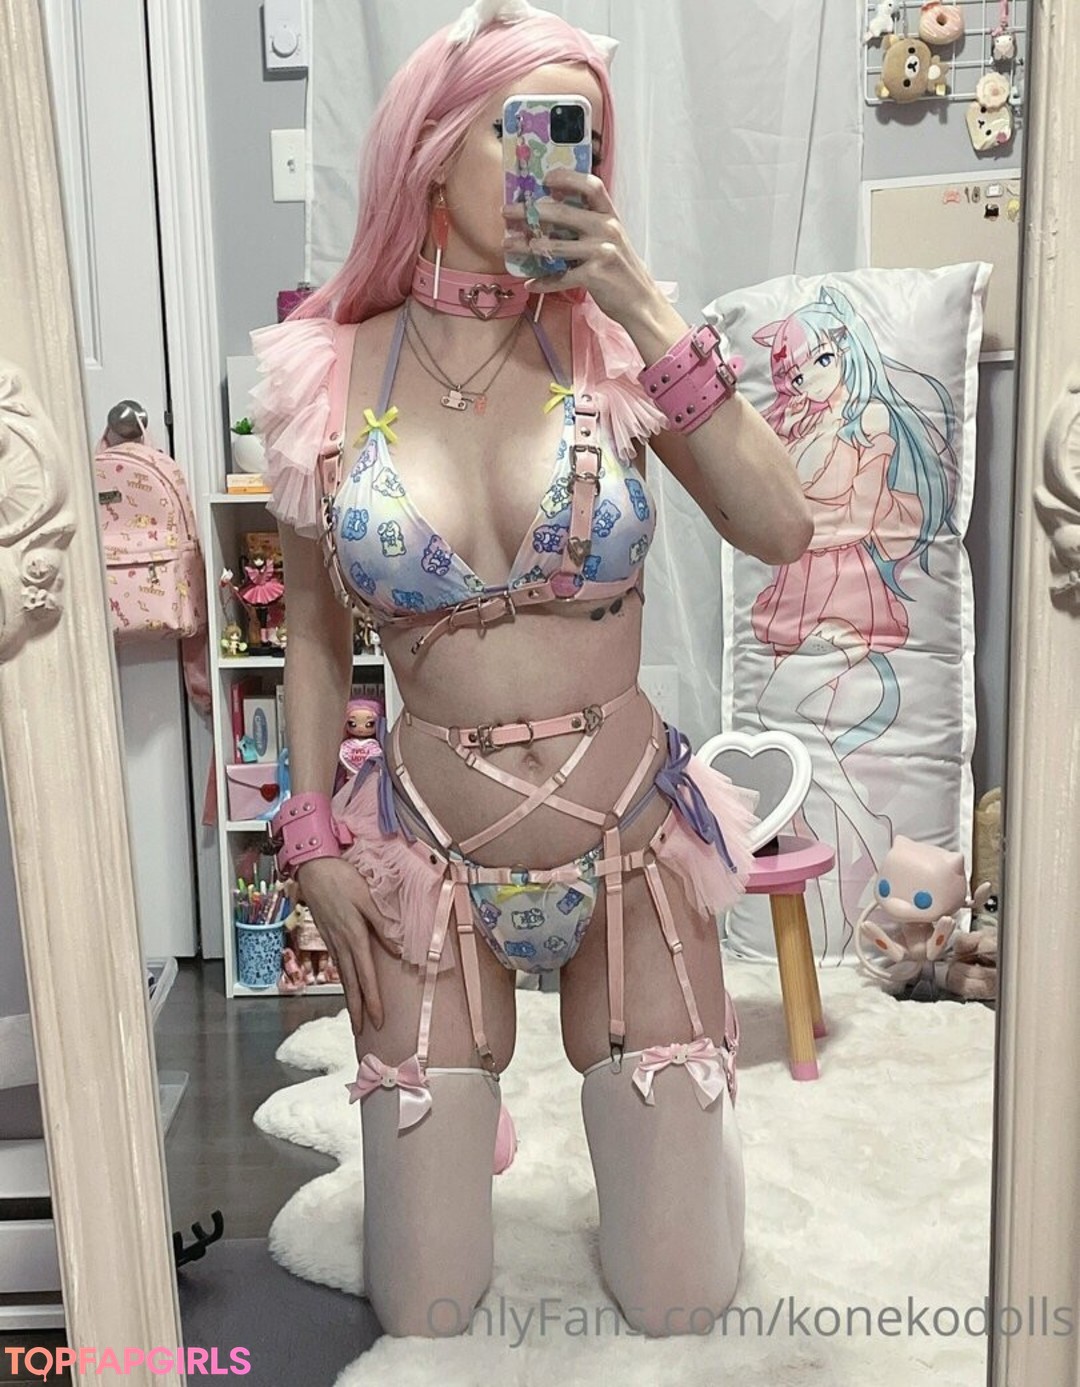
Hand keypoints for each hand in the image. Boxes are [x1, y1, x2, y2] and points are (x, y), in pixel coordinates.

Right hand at [295, 857, 383, 1030]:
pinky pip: (338, 964)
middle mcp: (341, 943)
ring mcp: (332, 940)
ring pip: (343, 976)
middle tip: (363, 1031)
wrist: (311, 867)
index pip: (365, 975)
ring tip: (355, 1016)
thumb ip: (382, 923)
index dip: (372, 999)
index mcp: (353, 936)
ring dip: (350, 998)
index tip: (377, 1020)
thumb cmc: (341, 878)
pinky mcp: (327, 935)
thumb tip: (399, 950)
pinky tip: (347, 985)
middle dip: (358, 1009)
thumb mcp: (367, 897)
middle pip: (350, 983)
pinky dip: (343, 980)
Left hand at [502, 167, 668, 327]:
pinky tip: (530, 284)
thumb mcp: (612, 239)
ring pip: (554, 246)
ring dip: (527, 245)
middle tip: (508, 212)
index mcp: (610, 216)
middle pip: (563, 212)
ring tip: (509, 245)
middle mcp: (607, 229)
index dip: (567, 178)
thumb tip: (553, 214)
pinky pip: (560, 277)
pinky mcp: (594, 276)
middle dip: (530, 212)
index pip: (592, 185)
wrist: (641, 302)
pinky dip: (543, 282)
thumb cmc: (621, 270)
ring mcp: (601, 252)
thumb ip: (590, 225)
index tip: (545, 178)